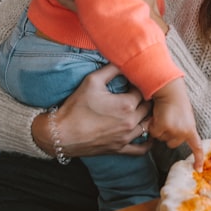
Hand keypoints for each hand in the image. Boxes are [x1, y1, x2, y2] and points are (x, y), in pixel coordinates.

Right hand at [32, 64, 152, 157]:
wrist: (61, 134)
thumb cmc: (76, 107)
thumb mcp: (92, 81)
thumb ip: (111, 69)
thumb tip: (123, 62)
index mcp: (126, 105)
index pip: (143, 90)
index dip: (139, 83)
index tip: (133, 81)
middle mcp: (131, 122)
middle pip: (148, 107)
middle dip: (146, 98)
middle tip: (140, 92)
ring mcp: (126, 137)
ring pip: (148, 125)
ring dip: (148, 116)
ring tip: (143, 109)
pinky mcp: (120, 148)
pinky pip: (141, 149)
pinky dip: (147, 142)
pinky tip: (149, 136)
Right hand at [150, 78, 203, 169]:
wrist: (170, 90)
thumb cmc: (176, 102)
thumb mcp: (185, 117)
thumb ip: (183, 128)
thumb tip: (174, 139)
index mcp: (191, 129)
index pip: (197, 147)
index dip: (198, 159)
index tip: (198, 170)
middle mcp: (184, 132)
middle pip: (172, 143)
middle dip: (167, 134)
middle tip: (168, 120)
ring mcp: (174, 130)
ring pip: (161, 138)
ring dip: (160, 129)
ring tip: (164, 116)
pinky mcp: (163, 126)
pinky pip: (154, 132)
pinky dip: (152, 126)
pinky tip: (157, 116)